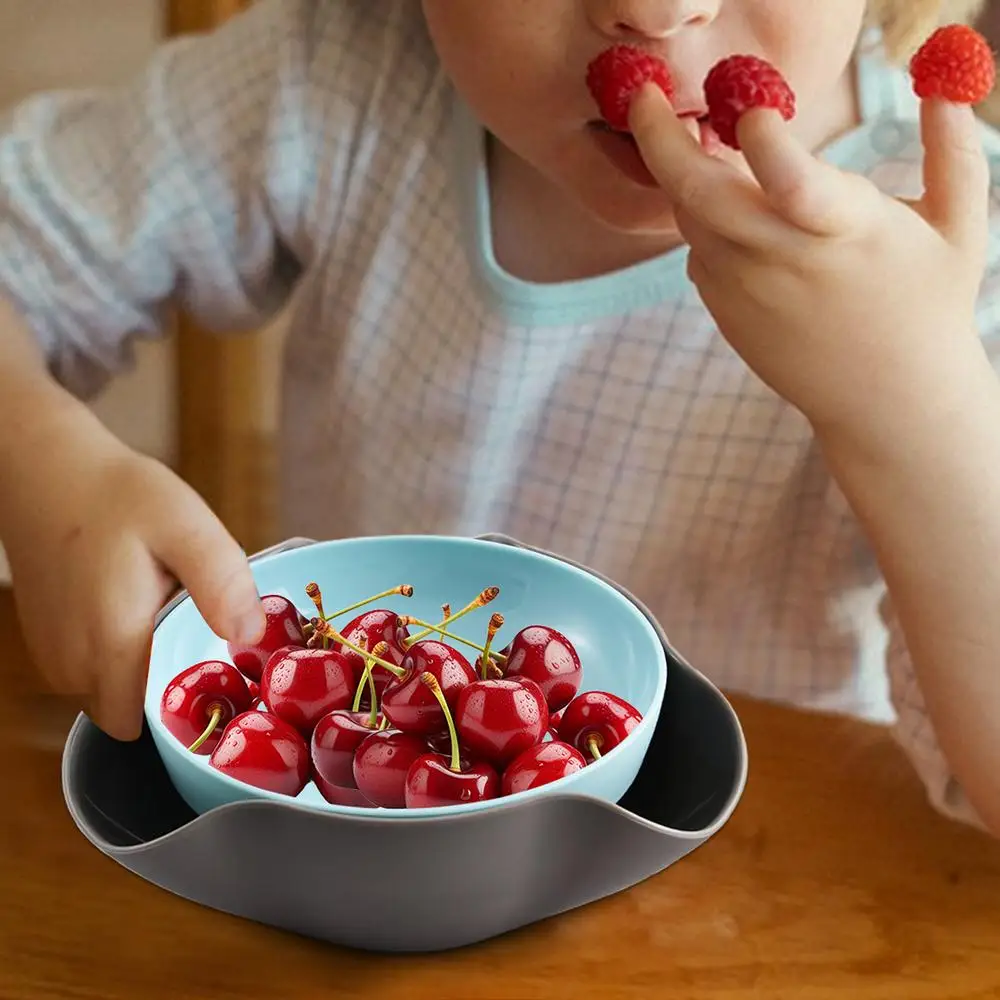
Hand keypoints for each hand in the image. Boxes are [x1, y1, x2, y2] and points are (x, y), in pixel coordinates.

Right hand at [0, 405, 264, 739]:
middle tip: (202, 636)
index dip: (185, 713)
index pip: (144, 726)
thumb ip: (221, 583)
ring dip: (144, 668)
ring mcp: (54, 655)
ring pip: (111, 693)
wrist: (48, 470)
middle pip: (132, 714)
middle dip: (169, 688)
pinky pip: (93, 670)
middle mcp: (73, 663)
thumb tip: (250, 635)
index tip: (220, 684)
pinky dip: (119, 652)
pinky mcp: (48, 641)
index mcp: (112, 645)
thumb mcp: (187, 527)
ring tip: (170, 614)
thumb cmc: (118, 495)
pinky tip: (141, 607)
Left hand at [629, 85, 991, 449]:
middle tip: (646, 98)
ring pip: (692, 217)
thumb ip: (952, 148)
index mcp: (846, 233)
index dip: (764, 143)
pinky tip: (737, 206)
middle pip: (701, 197)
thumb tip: (946, 81)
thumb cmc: (928, 306)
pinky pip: (699, 248)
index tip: (749, 108)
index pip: (793, 185)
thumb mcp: (959, 226)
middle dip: (661, 139)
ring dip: (686, 174)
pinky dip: (707, 218)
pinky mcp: (723, 310)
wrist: (883, 401)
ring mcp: (743, 290)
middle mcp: (782, 262)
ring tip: (701, 136)